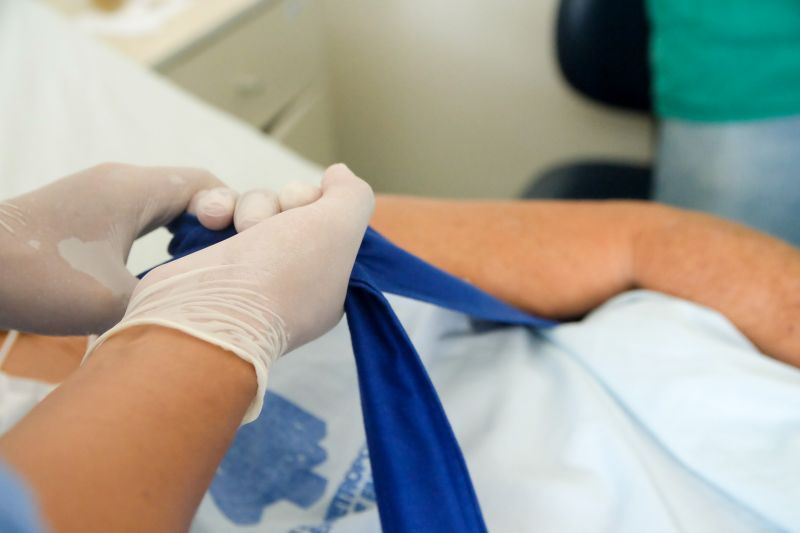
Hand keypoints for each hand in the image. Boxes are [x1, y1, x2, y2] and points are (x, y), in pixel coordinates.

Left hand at [0, 163, 297, 334]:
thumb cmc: (38, 278)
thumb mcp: (117, 301)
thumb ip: (172, 300)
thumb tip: (204, 311)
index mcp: (136, 189)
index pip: (209, 186)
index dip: (235, 217)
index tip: (238, 255)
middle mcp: (121, 182)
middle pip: (190, 193)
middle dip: (215, 229)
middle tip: (224, 268)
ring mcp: (98, 195)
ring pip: (164, 207)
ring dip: (185, 237)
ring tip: (197, 275)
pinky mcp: (82, 215)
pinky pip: (139, 219)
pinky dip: (159, 243)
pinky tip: (159, 277)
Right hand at [85, 164, 373, 421]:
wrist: (208, 310)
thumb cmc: (284, 272)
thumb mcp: (341, 228)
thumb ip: (353, 195)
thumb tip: (338, 174)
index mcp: (326, 281)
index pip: (333, 224)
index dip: (326, 206)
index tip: (318, 213)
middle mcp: (289, 276)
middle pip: (295, 207)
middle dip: (287, 203)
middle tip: (279, 224)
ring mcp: (247, 268)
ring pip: (257, 205)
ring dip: (251, 208)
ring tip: (242, 231)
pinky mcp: (208, 258)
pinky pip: (219, 212)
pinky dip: (216, 208)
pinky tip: (212, 221)